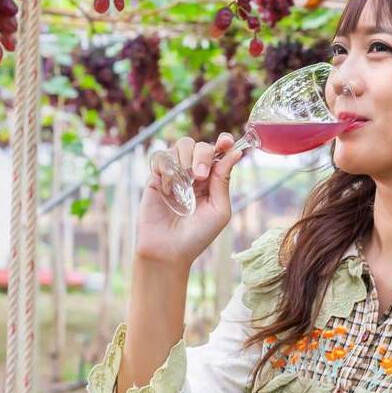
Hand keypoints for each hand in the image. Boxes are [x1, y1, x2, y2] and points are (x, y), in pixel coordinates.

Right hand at [135, 132, 245, 265]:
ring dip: (186, 157)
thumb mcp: (219, 210)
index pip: (219, 153)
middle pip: (200, 145)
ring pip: (181, 145)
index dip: (223, 142)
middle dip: (203, 155)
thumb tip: (235, 153)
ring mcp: (174, 175)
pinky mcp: (155, 178)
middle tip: (200, 176)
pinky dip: (167, 166)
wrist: (168, 251)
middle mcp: (193, 175)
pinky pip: (161, 157)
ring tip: (186, 179)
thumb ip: (223, 181)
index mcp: (212, 181)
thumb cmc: (197, 236)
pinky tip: (169, 186)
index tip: (226, 141)